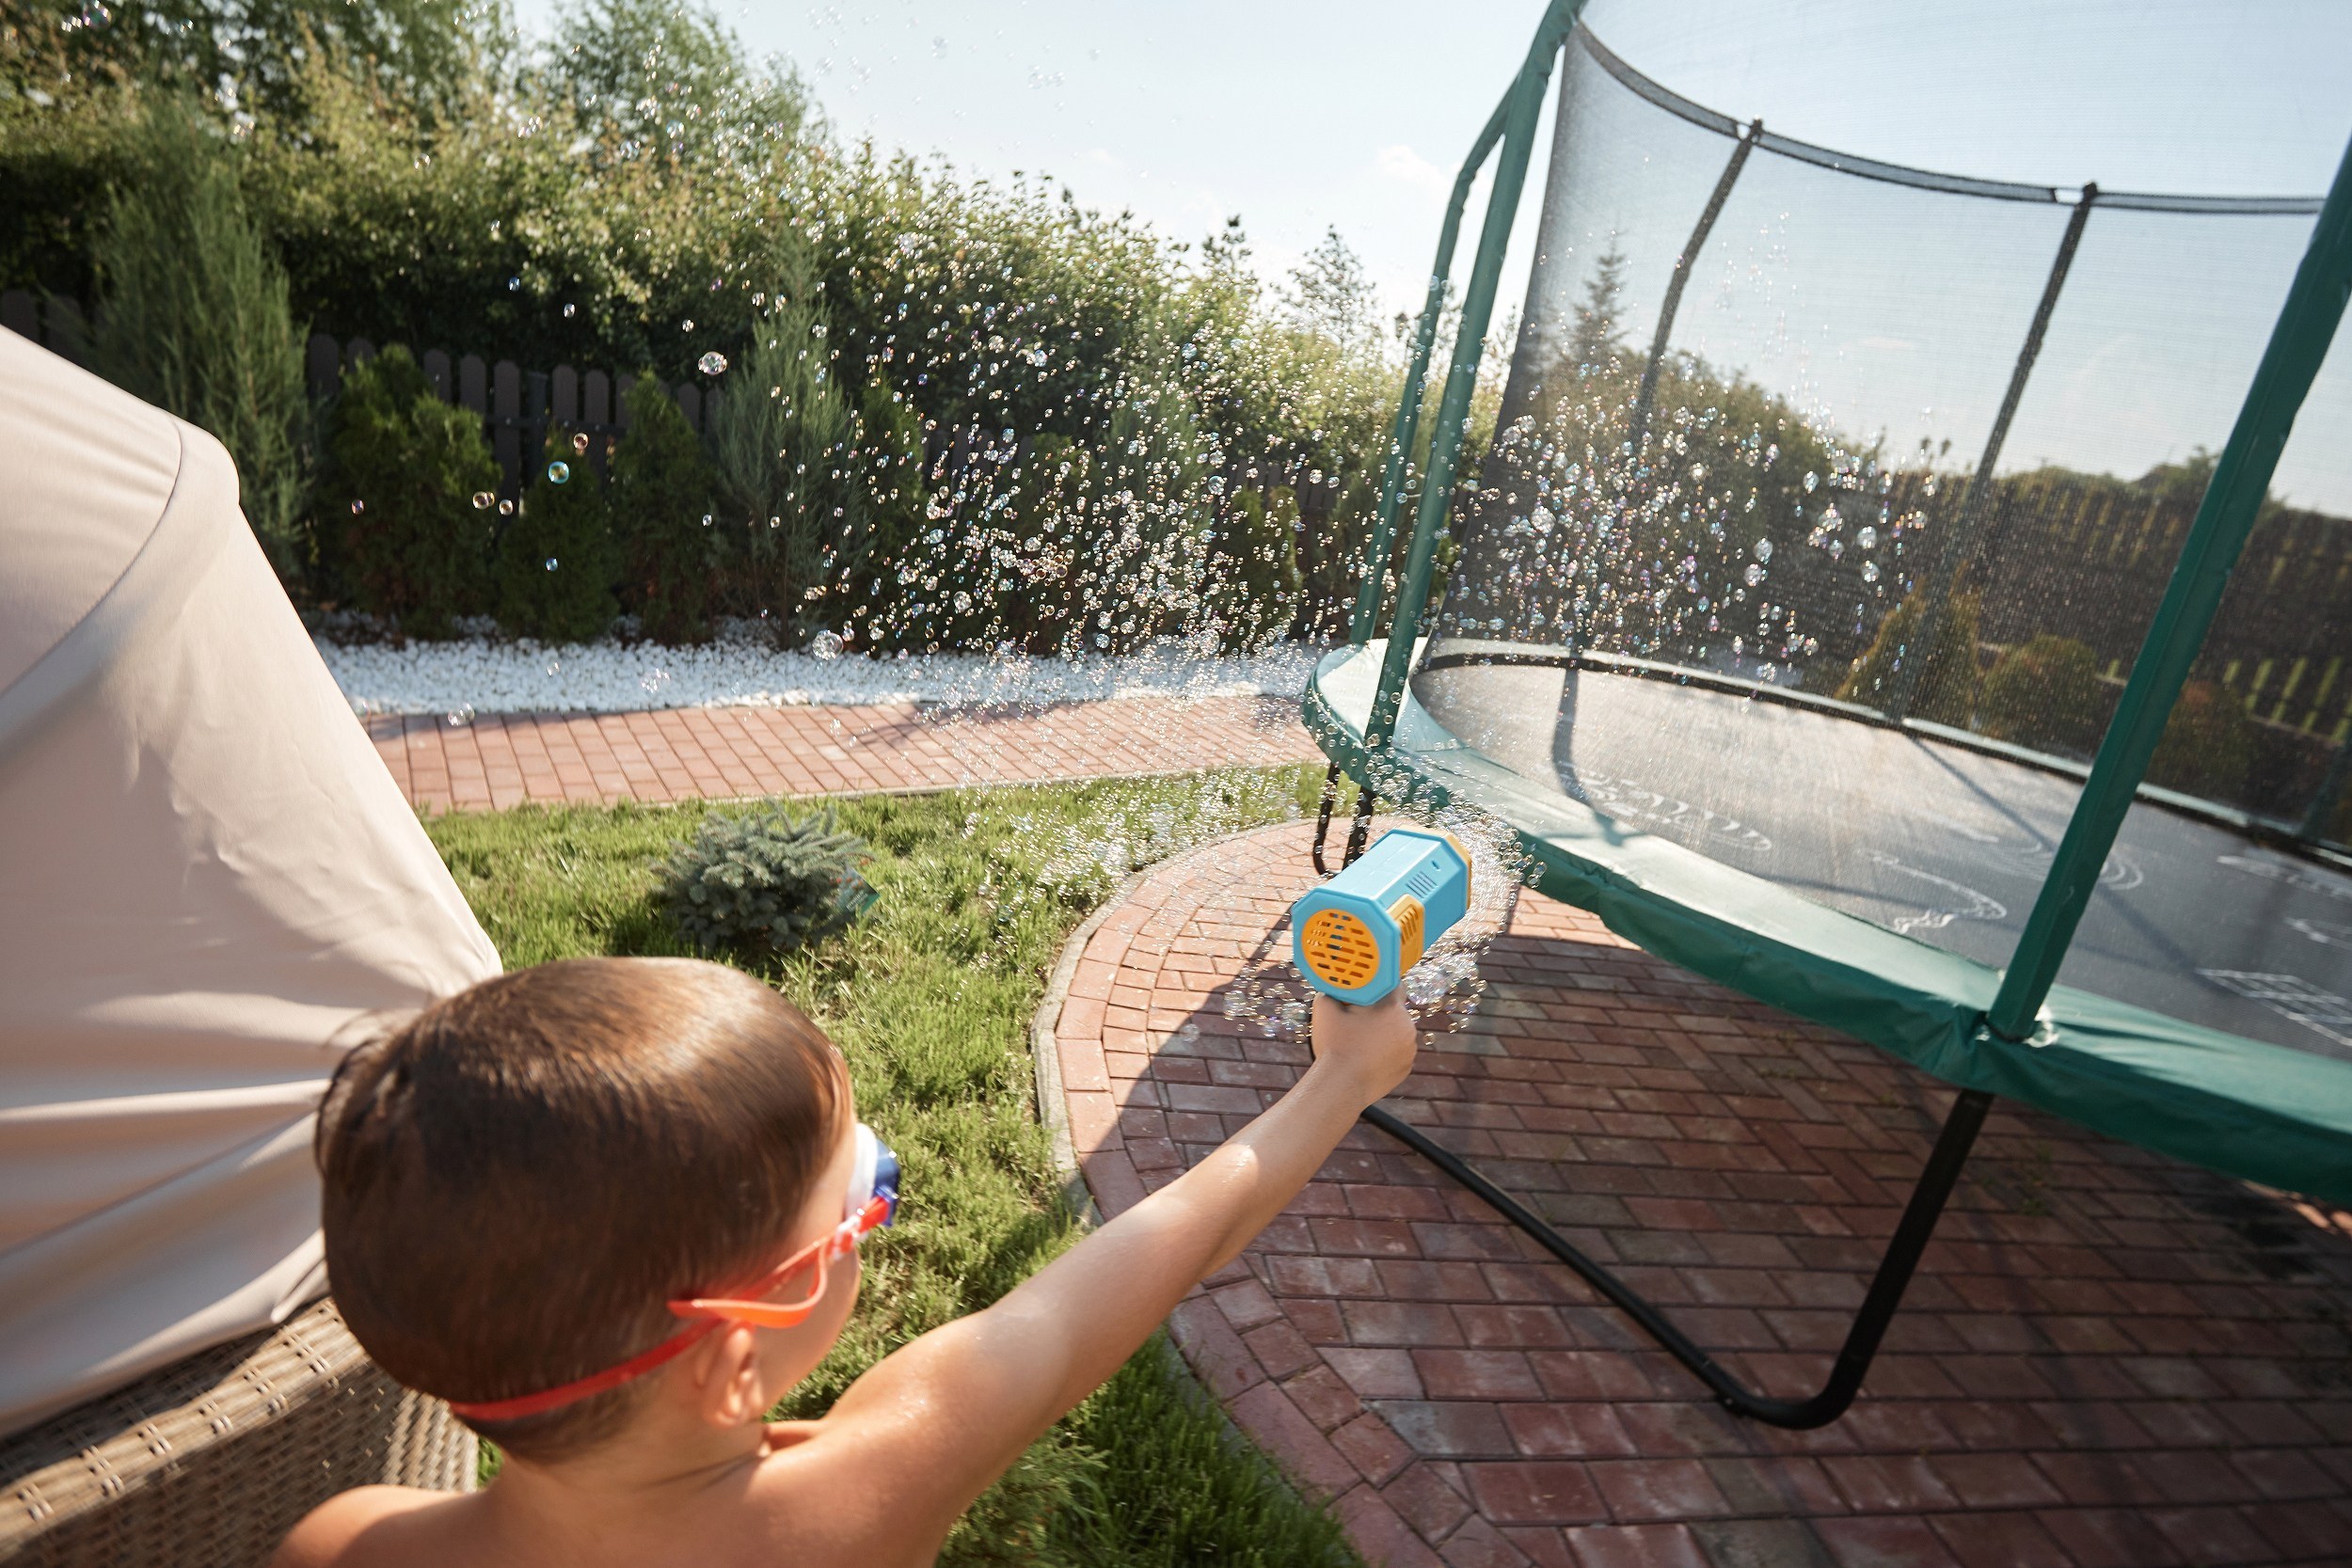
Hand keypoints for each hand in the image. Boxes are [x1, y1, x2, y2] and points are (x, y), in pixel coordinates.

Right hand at [1308, 986, 1416, 1105]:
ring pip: (1397, 1033)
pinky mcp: (1406, 1067)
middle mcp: (1407, 1026)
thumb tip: (1334, 986)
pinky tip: (1368, 1057)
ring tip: (1361, 1042)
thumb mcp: (1324, 1008)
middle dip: (1379, 1013)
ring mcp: (1409, 1049)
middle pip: (1394, 1011)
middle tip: (1358, 1020)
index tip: (1368, 993)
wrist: (1341, 1086)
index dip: (1379, 988)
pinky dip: (1387, 1053)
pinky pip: (1398, 1053)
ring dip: (1384, 1033)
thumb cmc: (1334, 1045)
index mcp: (1391, 1007)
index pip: (1393, 986)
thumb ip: (1332, 991)